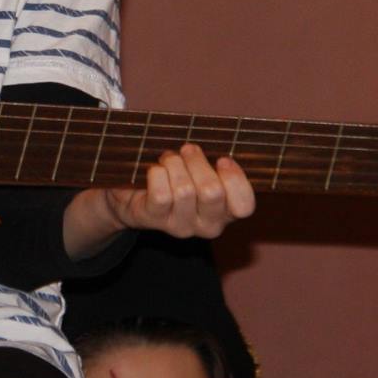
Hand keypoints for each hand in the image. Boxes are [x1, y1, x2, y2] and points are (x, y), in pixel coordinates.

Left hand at [108, 143, 255, 237]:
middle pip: (212, 192)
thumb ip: (215, 165)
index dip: (235, 179)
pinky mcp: (155, 220)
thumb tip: (221, 152)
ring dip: (174, 164)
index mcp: (225, 212)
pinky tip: (154, 171)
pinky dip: (157, 173)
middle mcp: (207, 225)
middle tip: (187, 151)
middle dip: (197, 162)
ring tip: (168, 160)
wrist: (133, 194)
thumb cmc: (175, 177)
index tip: (222, 160)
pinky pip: (161, 194)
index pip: (244, 206)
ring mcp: (181, 226)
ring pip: (185, 190)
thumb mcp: (201, 171)